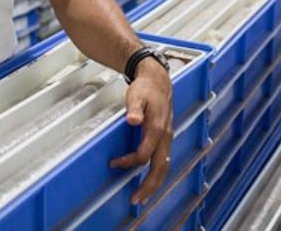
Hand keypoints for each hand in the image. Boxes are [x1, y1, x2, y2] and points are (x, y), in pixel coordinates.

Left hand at [108, 59, 173, 204]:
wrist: (158, 80)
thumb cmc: (145, 88)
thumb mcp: (136, 95)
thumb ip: (134, 108)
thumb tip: (133, 120)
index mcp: (157, 128)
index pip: (144, 154)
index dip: (128, 161)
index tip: (113, 162)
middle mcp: (165, 136)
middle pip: (160, 168)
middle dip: (149, 186)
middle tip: (135, 200)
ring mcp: (167, 138)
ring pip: (163, 166)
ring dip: (153, 183)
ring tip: (141, 196)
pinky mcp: (165, 138)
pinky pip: (162, 160)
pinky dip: (156, 174)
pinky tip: (147, 179)